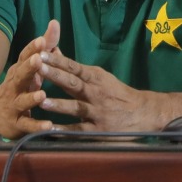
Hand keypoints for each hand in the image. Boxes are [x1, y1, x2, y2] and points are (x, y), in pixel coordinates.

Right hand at [0, 19, 61, 138]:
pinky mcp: (16, 124)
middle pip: (20, 76)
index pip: (25, 57)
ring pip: (22, 101)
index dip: (33, 48)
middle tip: (37, 59)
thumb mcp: (29, 66)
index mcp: (20, 71)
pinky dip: (37, 126)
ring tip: (42, 94)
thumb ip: (44, 47)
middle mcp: (14, 86)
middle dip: (29, 68)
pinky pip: (27, 125)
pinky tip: (48, 126)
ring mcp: (13, 105)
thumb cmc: (17, 85)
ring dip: (31, 98)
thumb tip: (55, 24)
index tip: (42, 39)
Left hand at [36, 47, 173, 131]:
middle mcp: (96, 93)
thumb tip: (54, 51)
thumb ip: (76, 69)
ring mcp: (97, 112)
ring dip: (58, 104)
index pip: (74, 67)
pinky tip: (50, 129)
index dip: (57, 61)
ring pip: (75, 107)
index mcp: (96, 78)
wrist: (144, 112)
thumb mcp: (100, 77)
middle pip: (73, 83)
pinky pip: (79, 130)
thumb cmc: (116, 93)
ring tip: (41, 101)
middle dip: (54, 75)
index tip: (40, 53)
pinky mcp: (98, 129)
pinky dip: (64, 130)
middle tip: (37, 67)